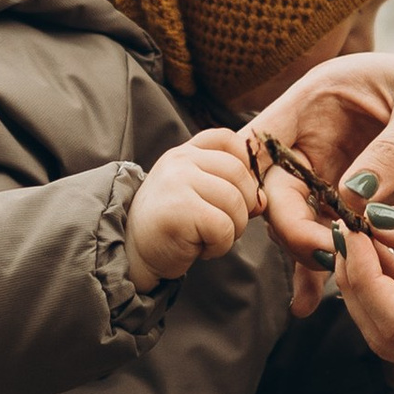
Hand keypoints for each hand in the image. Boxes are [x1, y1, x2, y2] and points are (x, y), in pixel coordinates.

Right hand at [126, 133, 257, 294]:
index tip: (240, 192)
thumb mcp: (199, 197)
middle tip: (224, 226)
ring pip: (235, 202)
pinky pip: (223, 227)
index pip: (228, 139)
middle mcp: (180, 160)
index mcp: (185, 152)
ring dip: (232, 230)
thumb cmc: (171, 226)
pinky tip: (201, 249)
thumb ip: (230, 189)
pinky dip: (220, 245)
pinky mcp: (179, 210)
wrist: (131, 254)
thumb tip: (262, 200)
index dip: (245, 164)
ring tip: (208, 238)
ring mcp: (177, 182)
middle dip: (243, 207)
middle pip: (239, 174)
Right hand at [243, 49, 393, 292]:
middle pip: (275, 188)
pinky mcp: (350, 202)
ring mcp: (329, 171)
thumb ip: (393, 149)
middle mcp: (312, 136)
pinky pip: (324, 235)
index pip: (262, 137)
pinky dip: (319, 266)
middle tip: (329, 254)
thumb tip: (354, 196)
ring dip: (308, 251)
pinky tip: (311, 301)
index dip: (252, 175)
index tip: (268, 212)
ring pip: (296, 219)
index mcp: (317, 97)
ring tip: (335, 279)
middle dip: (294, 225)